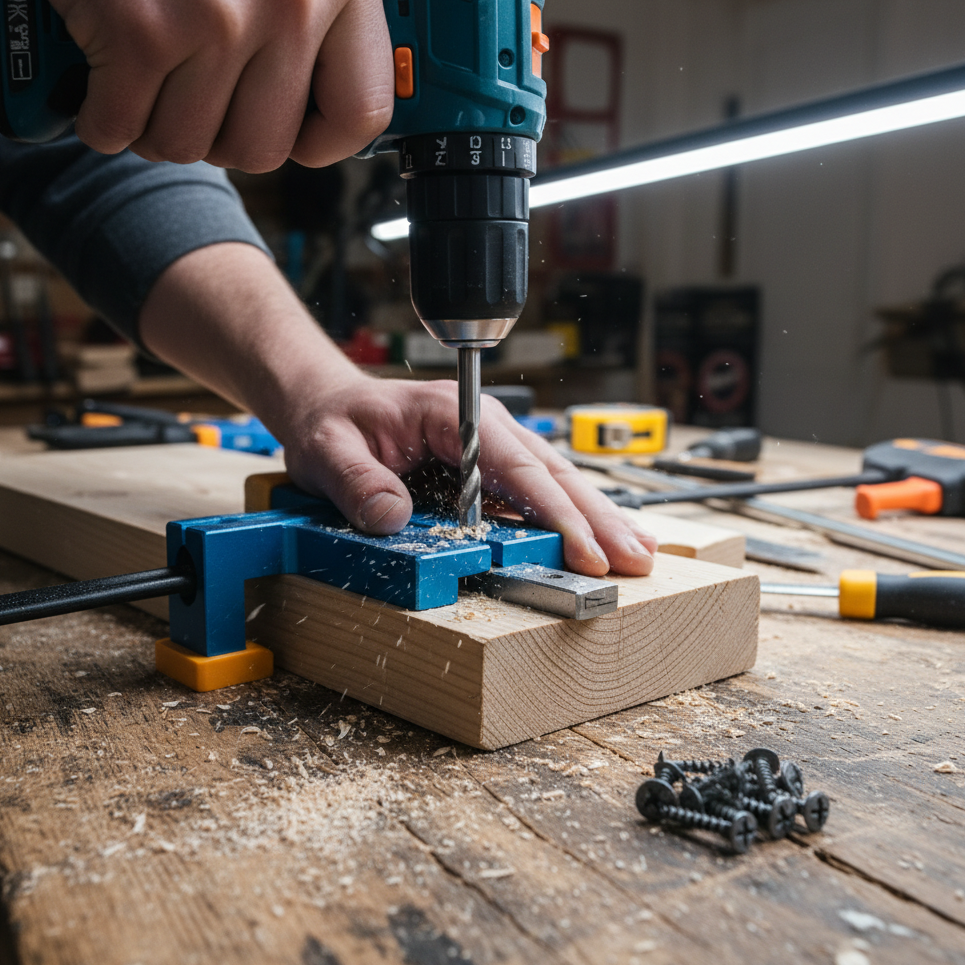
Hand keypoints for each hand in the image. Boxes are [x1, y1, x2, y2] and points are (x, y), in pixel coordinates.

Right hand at [50, 0, 393, 171]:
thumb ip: (314, 21)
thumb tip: (315, 118)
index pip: (360, 113)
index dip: (319, 141)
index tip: (293, 135)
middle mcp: (290, 6)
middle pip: (263, 148)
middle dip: (219, 138)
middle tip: (193, 100)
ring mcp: (217, 19)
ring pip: (189, 143)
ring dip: (155, 125)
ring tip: (147, 81)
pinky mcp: (142, 27)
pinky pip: (122, 125)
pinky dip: (101, 117)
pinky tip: (100, 82)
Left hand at [279, 376, 658, 576]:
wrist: (328, 406)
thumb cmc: (333, 421)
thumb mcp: (329, 451)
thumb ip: (359, 483)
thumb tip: (394, 516)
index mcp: (454, 415)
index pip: (518, 466)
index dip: (557, 511)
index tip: (585, 550)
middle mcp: (483, 428)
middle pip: (552, 473)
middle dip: (597, 517)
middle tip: (636, 557)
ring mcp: (489, 448)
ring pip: (554, 483)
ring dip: (594, 519)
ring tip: (635, 552)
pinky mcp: (486, 471)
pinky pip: (535, 494)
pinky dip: (569, 518)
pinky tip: (595, 540)